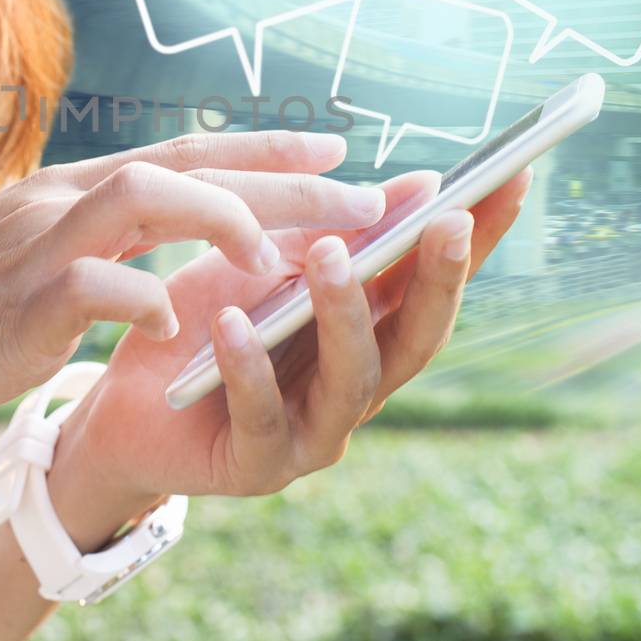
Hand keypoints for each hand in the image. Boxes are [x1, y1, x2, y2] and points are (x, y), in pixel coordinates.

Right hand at [0, 130, 387, 461]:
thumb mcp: (21, 258)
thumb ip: (86, 241)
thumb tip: (150, 249)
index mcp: (66, 192)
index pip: (180, 152)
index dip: (261, 147)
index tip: (334, 147)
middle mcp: (58, 201)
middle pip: (186, 166)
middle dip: (281, 178)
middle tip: (363, 194)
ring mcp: (36, 247)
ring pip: (148, 198)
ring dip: (226, 219)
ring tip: (281, 256)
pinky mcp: (18, 305)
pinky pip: (95, 287)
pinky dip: (144, 299)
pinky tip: (174, 325)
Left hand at [49, 165, 532, 508]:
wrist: (126, 407)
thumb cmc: (203, 324)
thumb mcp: (263, 262)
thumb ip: (331, 232)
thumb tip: (419, 184)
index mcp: (369, 329)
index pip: (435, 277)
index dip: (482, 234)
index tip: (514, 175)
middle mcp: (359, 384)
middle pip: (418, 334)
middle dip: (438, 278)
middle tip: (447, 220)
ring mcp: (315, 430)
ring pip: (352, 376)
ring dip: (344, 314)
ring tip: (327, 256)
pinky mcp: (258, 464)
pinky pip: (262, 415)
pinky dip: (250, 367)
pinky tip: (234, 325)